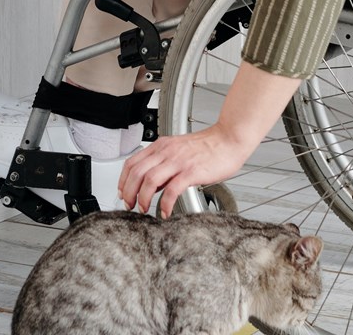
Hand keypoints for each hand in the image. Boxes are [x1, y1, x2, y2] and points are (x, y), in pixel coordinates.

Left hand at [118, 123, 256, 218]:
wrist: (229, 140)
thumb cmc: (208, 147)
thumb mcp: (178, 150)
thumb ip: (163, 164)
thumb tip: (153, 184)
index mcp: (161, 146)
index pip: (132, 162)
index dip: (123, 180)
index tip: (123, 193)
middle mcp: (166, 152)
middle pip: (136, 173)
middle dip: (129, 192)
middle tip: (131, 205)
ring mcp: (178, 161)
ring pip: (149, 181)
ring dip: (143, 198)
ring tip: (145, 209)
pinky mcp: (191, 171)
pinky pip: (172, 190)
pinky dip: (165, 204)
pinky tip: (166, 212)